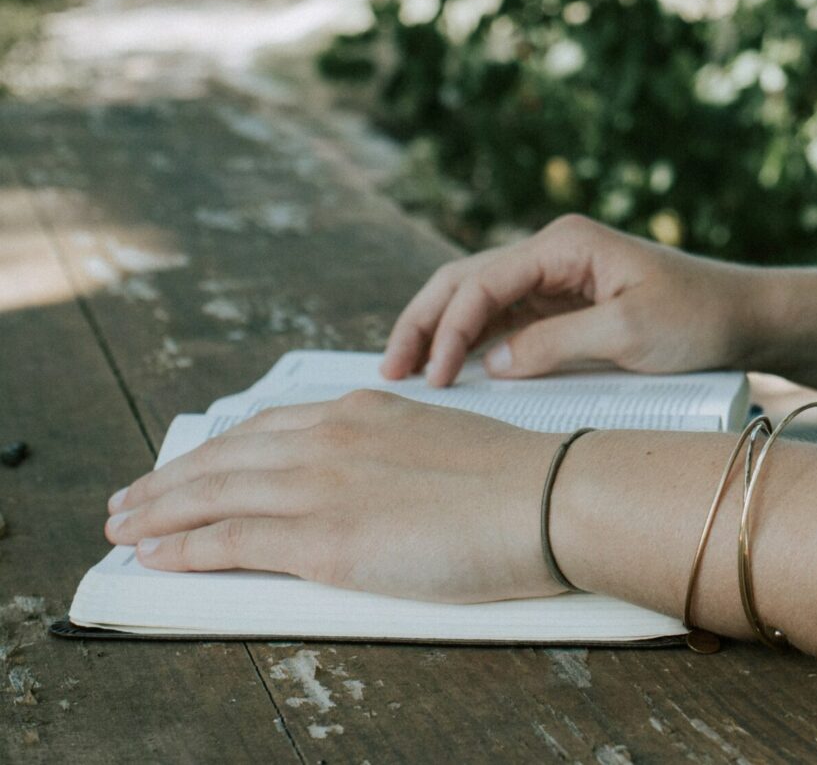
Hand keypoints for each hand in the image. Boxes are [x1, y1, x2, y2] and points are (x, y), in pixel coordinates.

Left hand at [105, 391, 562, 602]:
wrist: (545, 495)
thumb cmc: (511, 476)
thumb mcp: (437, 442)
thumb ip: (388, 454)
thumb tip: (364, 482)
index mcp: (359, 410)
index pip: (265, 428)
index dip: (219, 449)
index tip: (193, 463)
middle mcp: (328, 439)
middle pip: (226, 458)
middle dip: (171, 479)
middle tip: (133, 494)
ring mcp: (322, 486)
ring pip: (214, 494)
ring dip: (160, 510)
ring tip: (124, 523)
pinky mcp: (324, 539)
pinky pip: (231, 541)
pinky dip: (185, 546)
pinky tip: (158, 552)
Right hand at [381, 213, 757, 386]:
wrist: (743, 317)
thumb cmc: (697, 317)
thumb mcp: (629, 334)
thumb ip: (556, 345)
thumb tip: (493, 364)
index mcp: (563, 245)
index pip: (483, 282)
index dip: (449, 330)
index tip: (435, 378)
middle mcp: (551, 253)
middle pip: (464, 281)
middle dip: (424, 323)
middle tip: (392, 370)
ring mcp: (554, 278)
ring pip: (476, 299)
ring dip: (440, 332)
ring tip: (407, 371)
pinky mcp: (561, 304)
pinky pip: (503, 320)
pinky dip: (472, 342)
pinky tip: (452, 368)